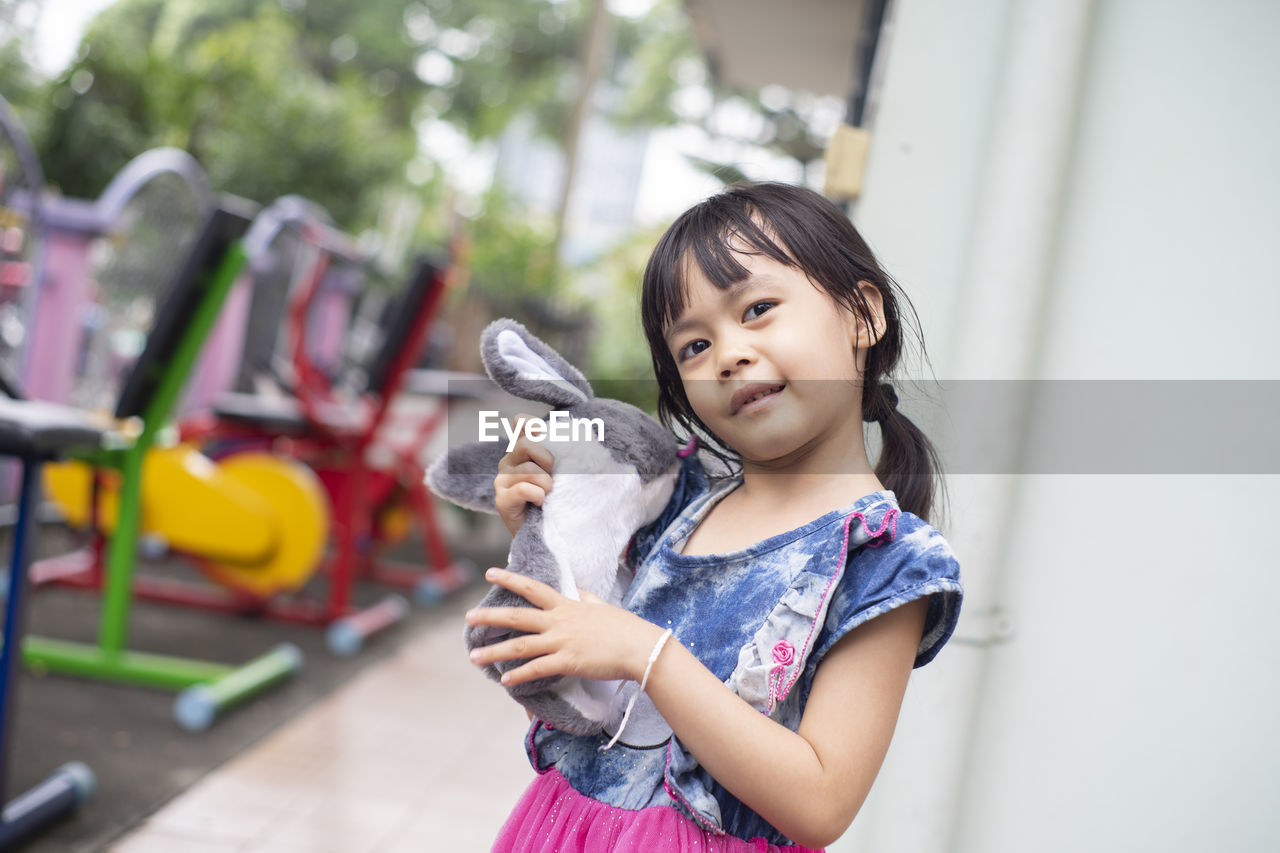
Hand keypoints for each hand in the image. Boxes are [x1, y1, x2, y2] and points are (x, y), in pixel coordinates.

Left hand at [465, 567, 664, 685]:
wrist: (640, 647)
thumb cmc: (624, 627)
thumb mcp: (602, 605)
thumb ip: (585, 597)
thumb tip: (577, 589)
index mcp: (567, 605)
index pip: (532, 588)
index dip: (510, 579)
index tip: (490, 573)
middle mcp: (560, 621)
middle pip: (517, 617)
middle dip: (489, 617)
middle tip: (468, 617)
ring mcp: (562, 642)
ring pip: (520, 646)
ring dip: (494, 652)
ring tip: (474, 656)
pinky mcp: (568, 662)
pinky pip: (537, 669)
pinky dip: (518, 675)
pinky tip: (504, 680)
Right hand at [493, 416, 555, 536]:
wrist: (547, 532)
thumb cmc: (556, 498)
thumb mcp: (561, 471)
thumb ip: (562, 451)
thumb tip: (579, 431)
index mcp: (523, 449)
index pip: (522, 423)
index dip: (534, 425)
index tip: (546, 439)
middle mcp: (509, 461)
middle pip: (526, 444)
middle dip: (546, 459)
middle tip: (553, 476)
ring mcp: (503, 480)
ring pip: (528, 470)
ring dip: (546, 484)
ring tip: (548, 494)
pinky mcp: (502, 499)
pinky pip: (523, 489)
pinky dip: (537, 495)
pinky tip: (540, 502)